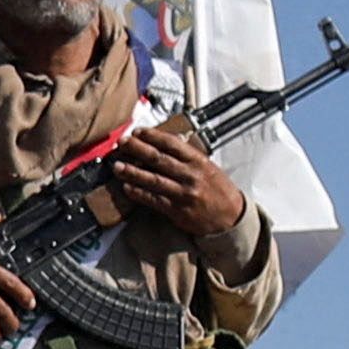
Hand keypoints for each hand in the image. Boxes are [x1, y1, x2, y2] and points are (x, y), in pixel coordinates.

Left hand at [100, 121, 249, 244]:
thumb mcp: (207, 167)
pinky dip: (139, 193)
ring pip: (154, 180)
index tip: (138, 131)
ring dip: (133, 172)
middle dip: (138, 149)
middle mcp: (190, 175)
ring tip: (117, 166)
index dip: (152, 136)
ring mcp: (183, 193)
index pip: (172, 144)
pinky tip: (127, 188)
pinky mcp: (178, 211)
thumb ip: (187, 156)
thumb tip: (163, 142)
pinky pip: (154, 200)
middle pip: (159, 159)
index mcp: (198, 161)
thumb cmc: (218, 189)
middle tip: (122, 142)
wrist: (231, 217)